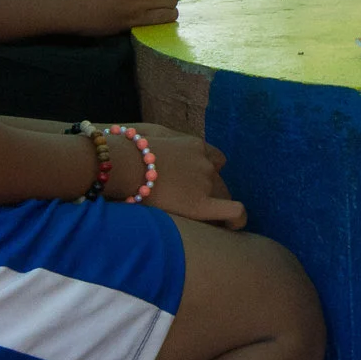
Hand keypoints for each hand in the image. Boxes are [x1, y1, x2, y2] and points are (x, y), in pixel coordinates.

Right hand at [104, 127, 246, 228]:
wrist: (124, 164)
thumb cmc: (130, 149)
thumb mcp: (152, 133)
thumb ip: (166, 140)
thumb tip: (161, 146)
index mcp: (194, 145)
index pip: (214, 160)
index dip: (207, 172)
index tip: (194, 183)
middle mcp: (204, 163)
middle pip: (215, 179)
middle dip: (204, 189)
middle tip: (184, 201)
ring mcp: (204, 182)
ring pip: (218, 195)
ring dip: (208, 202)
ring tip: (188, 214)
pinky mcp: (200, 203)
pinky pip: (233, 211)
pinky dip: (237, 219)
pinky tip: (233, 226)